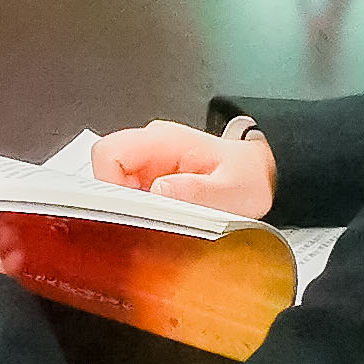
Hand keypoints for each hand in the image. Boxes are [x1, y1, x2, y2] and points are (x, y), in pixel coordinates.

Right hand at [91, 118, 275, 219]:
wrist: (258, 173)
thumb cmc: (247, 177)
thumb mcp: (232, 191)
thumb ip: (199, 191)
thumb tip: (159, 190)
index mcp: (166, 141)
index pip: (110, 152)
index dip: (107, 183)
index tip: (123, 212)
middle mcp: (151, 145)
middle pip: (105, 168)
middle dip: (115, 200)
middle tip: (143, 222)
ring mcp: (148, 160)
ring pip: (112, 182)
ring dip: (126, 207)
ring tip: (158, 222)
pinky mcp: (150, 176)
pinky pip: (126, 192)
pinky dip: (135, 210)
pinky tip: (160, 220)